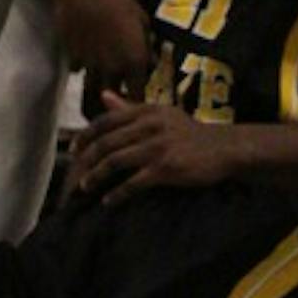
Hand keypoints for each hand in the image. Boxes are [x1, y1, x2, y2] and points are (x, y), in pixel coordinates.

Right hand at [49, 0, 150, 99]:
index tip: (138, 103)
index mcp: (134, 61)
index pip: (138, 96)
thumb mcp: (141, 19)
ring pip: (92, 91)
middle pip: (112, 101)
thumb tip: (151, 61)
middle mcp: (112, 69)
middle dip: (115, 104)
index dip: (138, 102)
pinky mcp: (72, 57)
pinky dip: (82, 68)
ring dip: (97, 91)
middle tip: (117, 104)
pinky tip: (84, 60)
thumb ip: (146, 45)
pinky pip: (78, 70)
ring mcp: (90, 65)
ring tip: (99, 92)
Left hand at [68, 93, 233, 203]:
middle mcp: (149, 125)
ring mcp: (157, 147)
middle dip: (87, 159)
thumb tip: (104, 96)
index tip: (73, 149)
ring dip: (97, 176)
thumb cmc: (189, 132)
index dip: (86, 135)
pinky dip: (117, 194)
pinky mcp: (166, 168)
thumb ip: (131, 107)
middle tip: (75, 173)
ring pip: (116, 161)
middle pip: (107, 142)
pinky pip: (134, 183)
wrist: (223, 147)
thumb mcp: (161, 113)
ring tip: (86, 188)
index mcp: (146, 110)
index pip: (107, 120)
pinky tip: (108, 202)